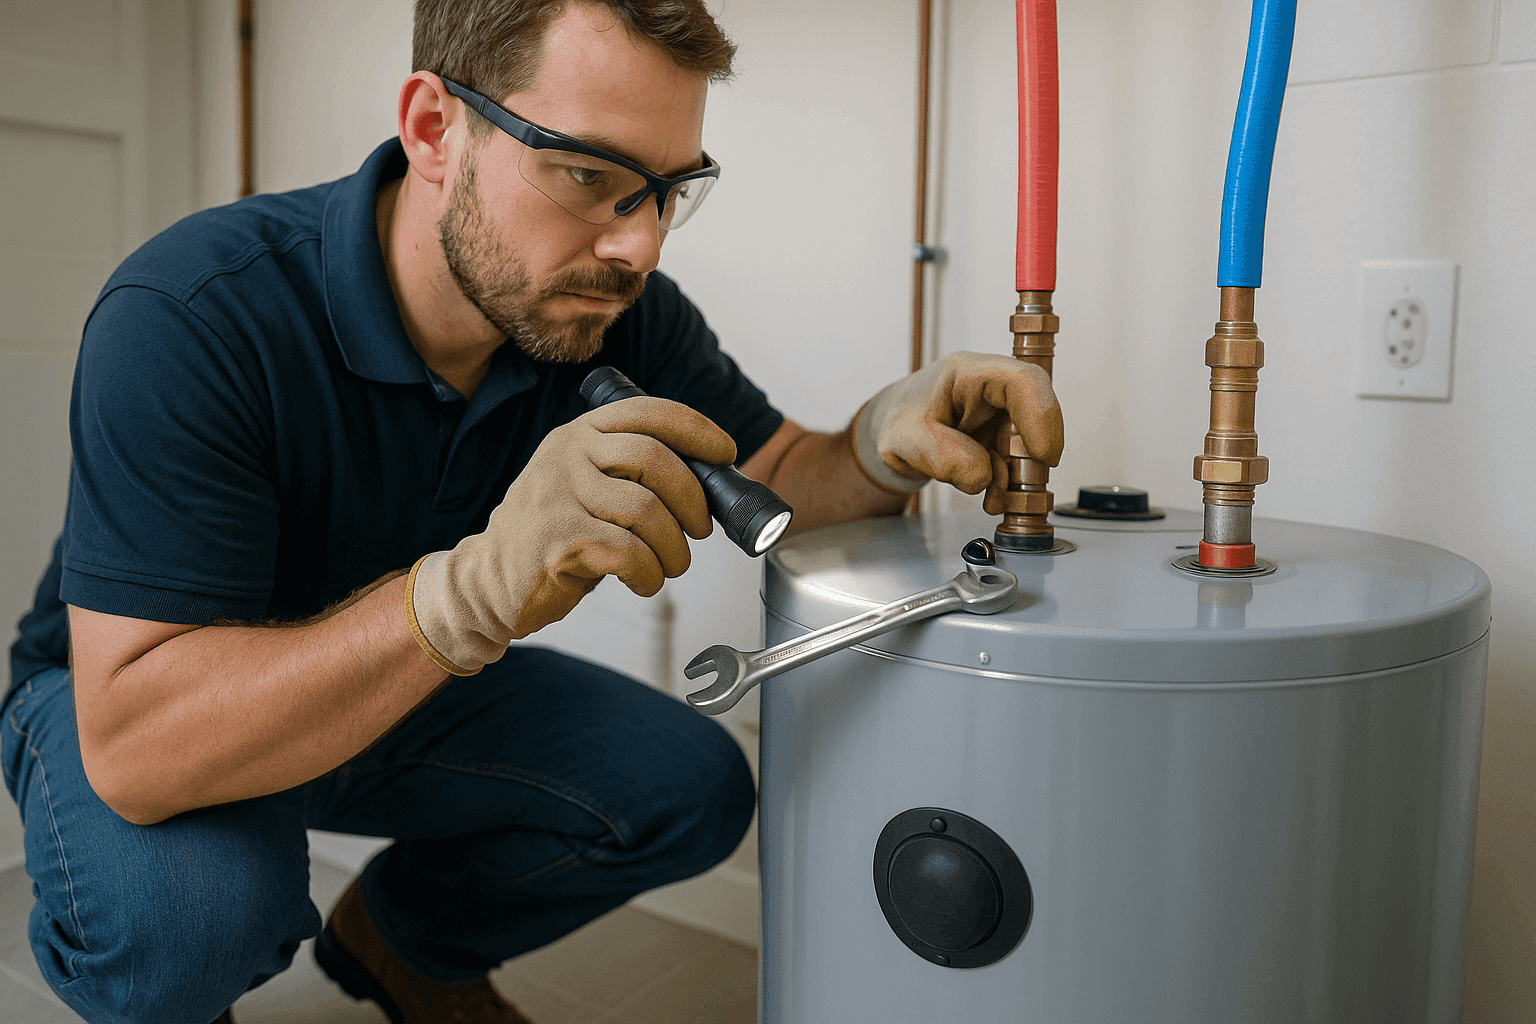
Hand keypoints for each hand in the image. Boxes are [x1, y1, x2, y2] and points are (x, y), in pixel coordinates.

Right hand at [405, 397, 735, 674]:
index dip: (697, 430)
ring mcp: (559, 495)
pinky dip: (649, 573)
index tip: (725, 454)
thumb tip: (706, 479)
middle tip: (698, 530)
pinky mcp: (559, 540)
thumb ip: (630, 471)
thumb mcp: (585, 483)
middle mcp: (567, 455)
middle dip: (693, 499)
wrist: (486, 581)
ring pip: (647, 510)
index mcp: (580, 434)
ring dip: (674, 547)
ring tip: (668, 565)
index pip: (648, 412)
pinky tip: (642, 580)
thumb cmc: (551, 534)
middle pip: (655, 459)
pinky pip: (630, 552)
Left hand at [852, 351, 1062, 512]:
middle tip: (1016, 489)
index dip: (1041, 416)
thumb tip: (983, 475)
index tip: (1045, 455)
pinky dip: (1009, 483)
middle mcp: (990, 390)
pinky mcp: (1001, 437)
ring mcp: (998, 414)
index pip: (1020, 382)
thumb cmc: (900, 419)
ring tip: (995, 498)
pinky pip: (1017, 461)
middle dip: (1029, 457)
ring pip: (1028, 444)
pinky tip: (993, 496)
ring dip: (1017, 476)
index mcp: (967, 374)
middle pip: (1033, 415)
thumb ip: (943, 456)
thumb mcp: (908, 438)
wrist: (892, 431)